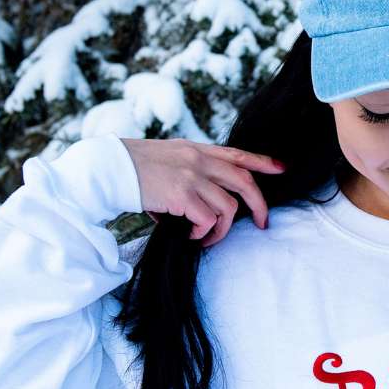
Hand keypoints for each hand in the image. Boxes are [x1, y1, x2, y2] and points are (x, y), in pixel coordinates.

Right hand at [120, 137, 286, 247]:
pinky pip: (207, 220)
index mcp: (197, 149)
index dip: (262, 162)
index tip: (282, 169)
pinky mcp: (182, 195)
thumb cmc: (132, 169)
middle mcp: (199, 160)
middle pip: (244, 182)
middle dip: (260, 205)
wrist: (107, 168)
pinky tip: (190, 236)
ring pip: (228, 207)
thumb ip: (190, 175)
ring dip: (222, 230)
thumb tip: (201, 207)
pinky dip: (202, 233)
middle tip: (264, 223)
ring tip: (206, 238)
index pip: (238, 153)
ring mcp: (192, 176)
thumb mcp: (168, 160)